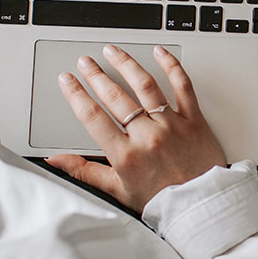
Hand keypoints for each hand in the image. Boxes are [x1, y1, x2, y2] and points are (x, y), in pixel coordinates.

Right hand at [46, 45, 226, 212]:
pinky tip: (159, 52)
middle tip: (85, 61)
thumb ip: (85, 171)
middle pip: (115, 96)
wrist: (202, 207)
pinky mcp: (194, 119)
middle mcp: (147, 136)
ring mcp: (172, 125)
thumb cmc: (162, 201)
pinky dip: (170, 66)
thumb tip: (55, 162)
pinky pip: (182, 85)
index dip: (76, 94)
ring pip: (145, 85)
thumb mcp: (117, 190)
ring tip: (112, 51)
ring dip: (125, 64)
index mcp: (125, 156)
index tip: (66, 80)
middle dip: (95, 75)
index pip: (92, 117)